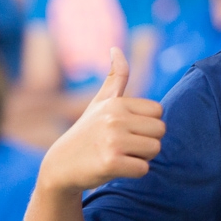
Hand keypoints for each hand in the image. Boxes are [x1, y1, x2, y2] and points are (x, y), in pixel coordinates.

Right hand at [36, 48, 165, 192]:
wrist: (60, 167)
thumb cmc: (86, 132)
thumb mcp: (99, 102)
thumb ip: (115, 77)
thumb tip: (116, 48)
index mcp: (116, 103)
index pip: (158, 112)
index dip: (146, 125)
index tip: (126, 130)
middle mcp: (114, 119)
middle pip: (160, 131)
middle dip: (146, 142)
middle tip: (123, 145)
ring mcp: (112, 141)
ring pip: (155, 150)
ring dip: (141, 157)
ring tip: (119, 155)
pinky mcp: (111, 163)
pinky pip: (144, 169)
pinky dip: (134, 172)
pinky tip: (115, 168)